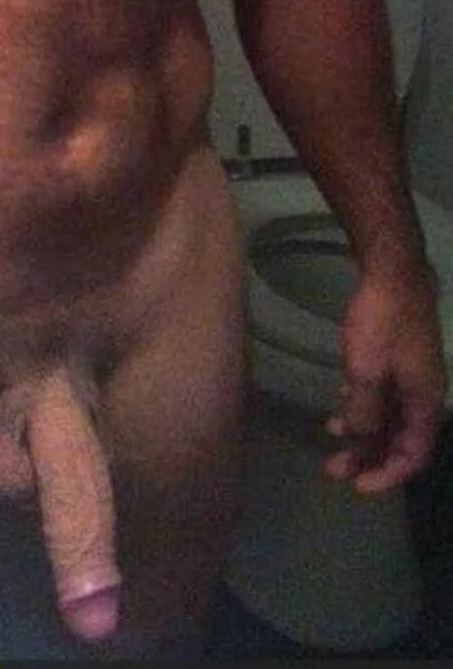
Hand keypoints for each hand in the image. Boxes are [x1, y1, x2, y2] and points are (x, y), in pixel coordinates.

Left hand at [325, 263, 446, 492]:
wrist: (394, 271)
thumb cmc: (383, 323)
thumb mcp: (367, 371)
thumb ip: (365, 411)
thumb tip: (361, 437)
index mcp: (426, 403)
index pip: (412, 456)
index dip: (386, 475)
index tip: (356, 485)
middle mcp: (424, 394)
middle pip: (399, 439)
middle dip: (368, 456)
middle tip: (334, 468)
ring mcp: (413, 374)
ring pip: (389, 416)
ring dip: (362, 429)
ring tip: (331, 435)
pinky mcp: (400, 357)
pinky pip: (384, 393)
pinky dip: (364, 403)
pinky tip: (340, 401)